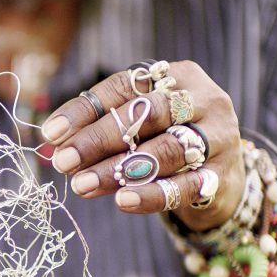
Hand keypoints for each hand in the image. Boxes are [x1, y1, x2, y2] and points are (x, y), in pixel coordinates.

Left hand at [41, 61, 243, 229]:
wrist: (222, 175)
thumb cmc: (167, 140)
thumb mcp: (140, 125)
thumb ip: (103, 127)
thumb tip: (54, 142)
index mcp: (177, 75)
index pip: (124, 87)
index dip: (85, 110)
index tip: (51, 134)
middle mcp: (204, 99)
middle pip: (148, 114)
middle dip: (99, 139)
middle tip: (63, 162)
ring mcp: (220, 136)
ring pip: (167, 150)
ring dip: (119, 169)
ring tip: (83, 185)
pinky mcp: (225, 175)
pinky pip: (186, 186)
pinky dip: (152, 194)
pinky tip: (123, 200)